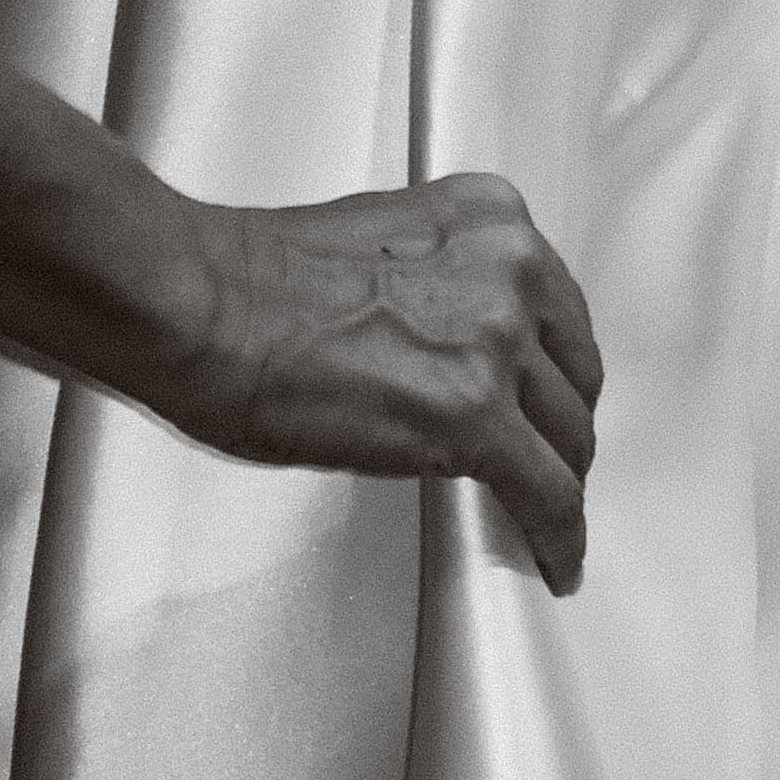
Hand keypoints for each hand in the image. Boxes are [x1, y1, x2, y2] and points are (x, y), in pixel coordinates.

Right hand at [163, 170, 604, 594]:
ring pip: (567, 438)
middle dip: (560, 425)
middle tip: (543, 463)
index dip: (553, 369)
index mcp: (485, 218)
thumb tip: (454, 350)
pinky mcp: (475, 415)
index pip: (556, 308)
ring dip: (558, 484)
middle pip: (573, 374)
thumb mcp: (383, 247)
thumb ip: (444, 284)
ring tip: (543, 518)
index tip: (546, 402)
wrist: (205, 307)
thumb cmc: (256, 279)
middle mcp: (507, 268)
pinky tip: (557, 562)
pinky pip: (547, 494)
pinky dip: (558, 536)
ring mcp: (496, 340)